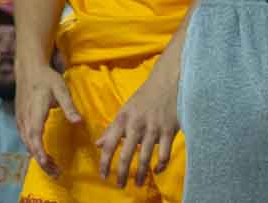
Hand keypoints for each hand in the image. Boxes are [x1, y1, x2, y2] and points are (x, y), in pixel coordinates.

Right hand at [15, 57, 80, 176]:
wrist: (29, 68)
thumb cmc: (46, 78)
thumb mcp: (61, 89)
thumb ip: (69, 106)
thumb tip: (79, 122)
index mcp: (35, 110)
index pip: (34, 135)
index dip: (39, 151)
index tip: (48, 163)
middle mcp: (25, 117)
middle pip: (30, 144)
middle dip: (41, 161)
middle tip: (57, 173)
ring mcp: (20, 119)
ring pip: (26, 143)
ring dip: (38, 157)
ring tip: (53, 167)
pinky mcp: (20, 119)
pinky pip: (25, 139)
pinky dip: (33, 149)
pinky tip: (43, 155)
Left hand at [96, 54, 182, 185]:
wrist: (167, 82)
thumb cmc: (144, 97)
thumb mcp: (125, 110)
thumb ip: (112, 129)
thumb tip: (98, 144)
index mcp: (123, 119)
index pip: (109, 144)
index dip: (105, 161)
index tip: (103, 175)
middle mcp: (136, 125)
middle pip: (126, 154)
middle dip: (122, 173)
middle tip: (119, 185)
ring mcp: (153, 128)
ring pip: (145, 157)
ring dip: (140, 173)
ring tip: (137, 184)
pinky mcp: (169, 131)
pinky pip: (164, 154)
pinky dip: (160, 165)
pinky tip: (157, 171)